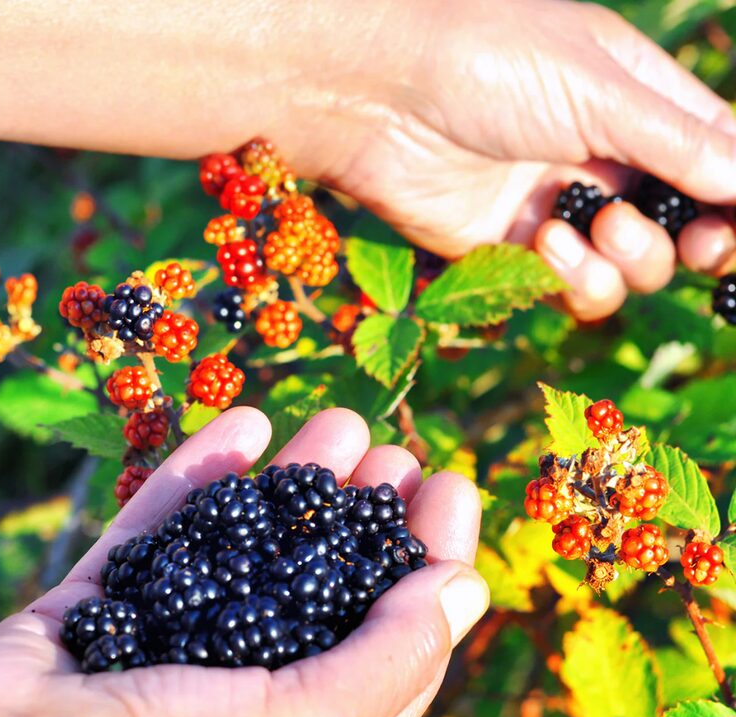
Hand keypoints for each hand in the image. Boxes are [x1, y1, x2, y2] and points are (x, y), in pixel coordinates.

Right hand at [0, 408, 487, 716]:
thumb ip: (386, 659)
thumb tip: (464, 588)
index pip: (393, 639)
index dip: (430, 561)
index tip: (449, 487)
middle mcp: (245, 686)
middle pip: (325, 584)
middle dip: (365, 512)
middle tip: (394, 452)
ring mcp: (170, 640)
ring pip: (248, 546)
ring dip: (295, 482)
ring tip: (338, 423)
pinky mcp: (104, 606)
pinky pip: (162, 527)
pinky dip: (202, 477)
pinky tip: (244, 426)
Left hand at [287, 0, 735, 319]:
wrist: (381, 95)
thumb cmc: (488, 61)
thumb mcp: (599, 87)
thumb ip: (679, 141)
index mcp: (640, 104)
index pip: (718, 160)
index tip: (733, 233)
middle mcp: (607, 161)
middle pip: (685, 226)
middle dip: (701, 242)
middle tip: (703, 245)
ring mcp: (561, 210)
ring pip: (633, 269)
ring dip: (632, 259)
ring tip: (597, 222)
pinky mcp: (515, 252)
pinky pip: (575, 290)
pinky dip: (576, 279)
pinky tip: (548, 243)